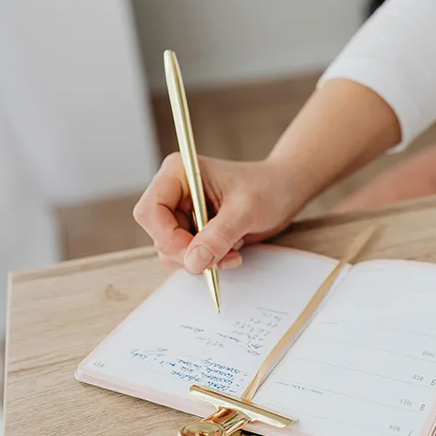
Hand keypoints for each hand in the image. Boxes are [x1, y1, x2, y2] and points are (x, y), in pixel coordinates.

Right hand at [133, 154, 308, 272]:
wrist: (285, 191)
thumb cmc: (268, 188)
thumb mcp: (246, 210)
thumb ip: (219, 235)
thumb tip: (194, 261)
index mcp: (178, 173)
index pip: (150, 211)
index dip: (167, 237)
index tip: (195, 253)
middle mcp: (174, 192)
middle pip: (159, 235)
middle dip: (188, 253)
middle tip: (219, 259)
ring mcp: (182, 212)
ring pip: (172, 250)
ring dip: (201, 260)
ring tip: (233, 253)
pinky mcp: (193, 230)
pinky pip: (189, 256)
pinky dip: (209, 261)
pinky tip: (232, 253)